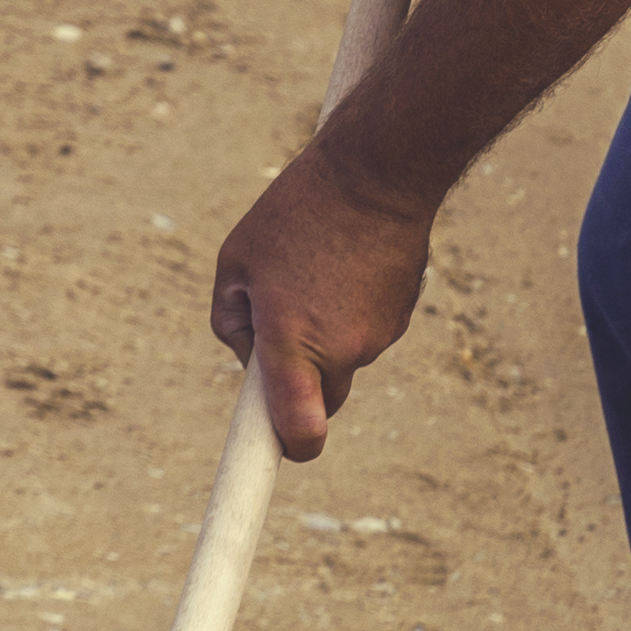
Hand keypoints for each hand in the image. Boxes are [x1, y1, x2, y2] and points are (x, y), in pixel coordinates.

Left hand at [211, 140, 433, 461]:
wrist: (379, 172)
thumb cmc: (296, 213)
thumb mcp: (237, 259)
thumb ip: (231, 321)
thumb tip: (250, 362)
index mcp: (291, 341)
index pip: (299, 431)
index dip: (286, 452)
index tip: (274, 458)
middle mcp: (340, 351)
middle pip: (318, 402)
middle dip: (298, 383)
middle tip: (280, 325)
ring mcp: (376, 339)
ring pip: (340, 364)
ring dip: (323, 337)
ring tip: (315, 272)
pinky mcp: (400, 320)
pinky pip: (364, 336)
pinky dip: (351, 315)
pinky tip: (345, 267)